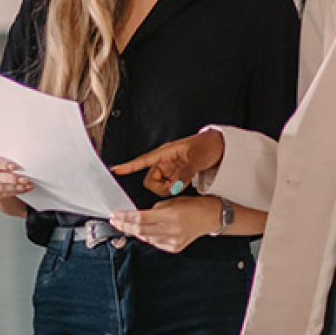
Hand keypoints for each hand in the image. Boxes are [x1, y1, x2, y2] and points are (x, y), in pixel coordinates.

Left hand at [108, 196, 221, 252]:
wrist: (207, 216)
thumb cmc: (190, 206)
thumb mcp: (170, 202)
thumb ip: (152, 211)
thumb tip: (134, 217)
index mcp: (170, 216)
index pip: (141, 219)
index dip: (125, 218)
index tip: (115, 215)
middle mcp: (172, 230)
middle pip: (140, 231)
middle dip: (124, 226)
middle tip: (115, 221)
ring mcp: (173, 241)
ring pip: (146, 238)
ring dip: (135, 232)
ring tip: (128, 225)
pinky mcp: (174, 248)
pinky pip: (155, 243)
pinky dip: (148, 237)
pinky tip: (147, 231)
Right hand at [109, 130, 224, 196]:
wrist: (220, 148)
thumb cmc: (207, 145)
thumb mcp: (196, 158)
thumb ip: (184, 172)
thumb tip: (174, 186)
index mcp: (165, 153)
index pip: (142, 160)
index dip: (128, 166)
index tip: (115, 170)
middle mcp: (165, 162)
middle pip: (150, 180)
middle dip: (161, 187)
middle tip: (176, 185)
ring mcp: (170, 170)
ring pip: (160, 186)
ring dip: (170, 188)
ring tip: (184, 181)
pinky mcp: (177, 176)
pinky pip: (169, 187)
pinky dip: (175, 189)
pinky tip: (184, 184)